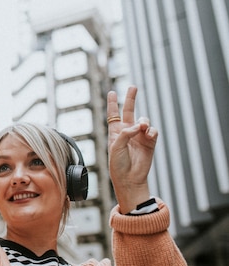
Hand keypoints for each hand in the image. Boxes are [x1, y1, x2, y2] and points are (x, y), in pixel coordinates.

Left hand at [106, 86, 157, 212]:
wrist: (129, 178)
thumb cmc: (118, 164)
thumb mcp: (115, 146)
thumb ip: (125, 132)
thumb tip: (140, 125)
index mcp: (115, 132)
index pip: (113, 115)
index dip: (112, 103)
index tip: (111, 92)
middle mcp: (128, 132)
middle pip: (129, 111)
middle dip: (131, 99)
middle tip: (133, 87)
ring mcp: (139, 136)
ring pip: (143, 120)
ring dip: (143, 121)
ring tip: (143, 126)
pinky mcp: (150, 143)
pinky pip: (153, 131)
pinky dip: (152, 130)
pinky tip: (149, 133)